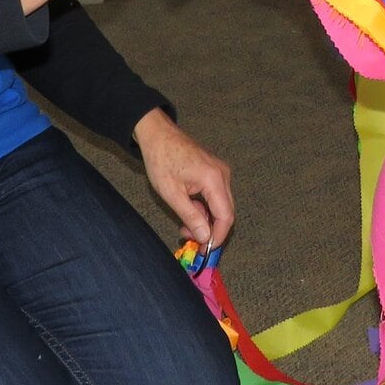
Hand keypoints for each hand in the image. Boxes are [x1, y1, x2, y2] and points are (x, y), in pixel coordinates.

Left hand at [135, 109, 233, 247]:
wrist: (157, 134)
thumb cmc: (161, 160)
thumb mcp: (172, 193)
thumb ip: (191, 216)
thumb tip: (205, 237)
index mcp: (214, 179)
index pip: (226, 216)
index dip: (218, 236)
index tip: (205, 250)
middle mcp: (223, 175)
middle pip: (226, 212)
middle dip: (211, 229)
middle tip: (190, 239)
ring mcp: (220, 172)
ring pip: (221, 205)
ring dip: (206, 219)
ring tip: (184, 225)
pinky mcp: (214, 171)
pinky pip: (215, 196)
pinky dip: (205, 207)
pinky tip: (189, 210)